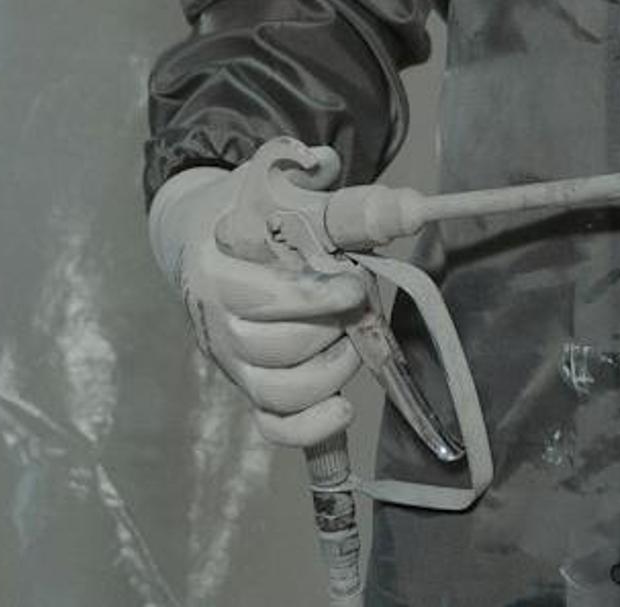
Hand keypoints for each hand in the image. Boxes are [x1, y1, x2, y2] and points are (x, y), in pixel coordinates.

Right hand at [148, 157, 368, 448]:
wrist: (210, 234)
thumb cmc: (257, 212)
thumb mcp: (290, 193)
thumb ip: (346, 208)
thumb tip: (410, 210)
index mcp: (216, 270)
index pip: (260, 297)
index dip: (312, 298)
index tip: (353, 287)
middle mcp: (215, 323)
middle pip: (271, 349)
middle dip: (328, 330)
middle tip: (355, 304)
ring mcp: (231, 361)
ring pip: (275, 392)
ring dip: (328, 373)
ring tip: (350, 342)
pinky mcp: (249, 387)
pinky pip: (274, 426)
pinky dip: (310, 427)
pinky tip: (343, 408)